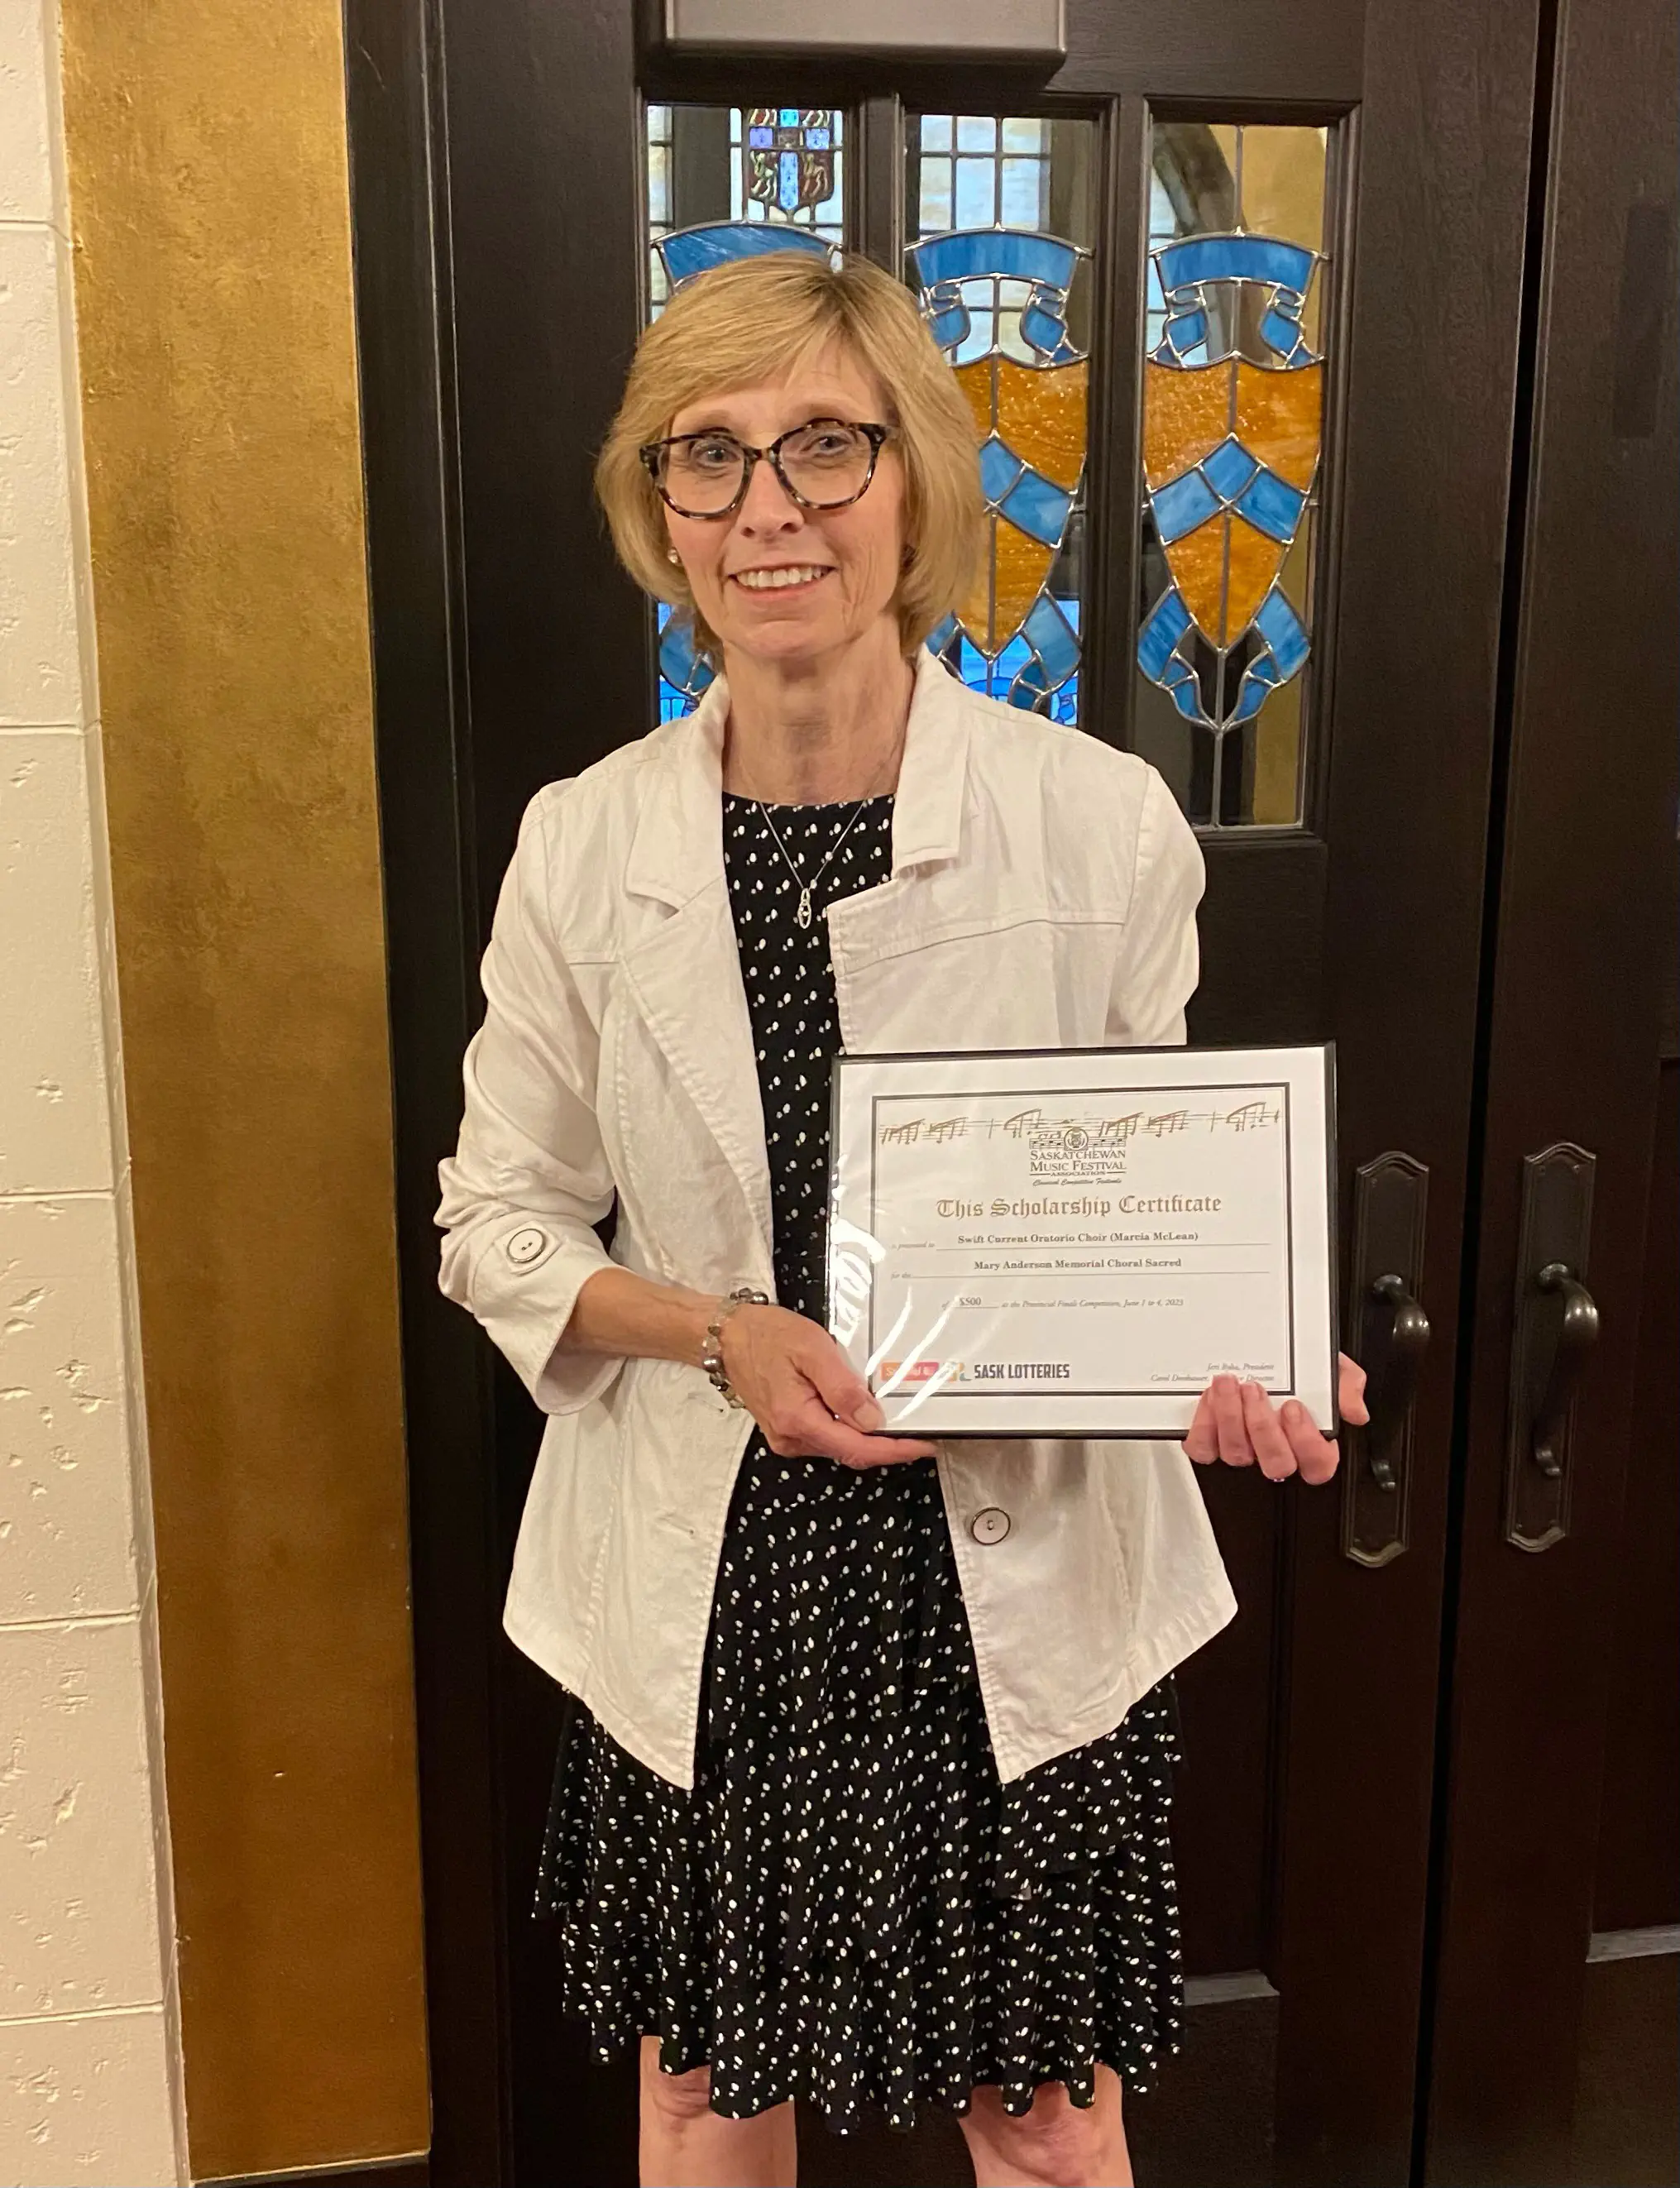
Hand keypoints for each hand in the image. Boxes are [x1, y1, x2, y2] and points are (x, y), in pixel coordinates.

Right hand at [720, 1303, 938, 1469]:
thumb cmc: (765, 1335)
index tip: (923, 1447)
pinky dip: (847, 1427)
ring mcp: (786, 1436)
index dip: (895, 1450)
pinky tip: (859, 1410)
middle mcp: (790, 1436)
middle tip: (917, 1428)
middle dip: (886, 1442)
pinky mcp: (786, 1429)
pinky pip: (826, 1435)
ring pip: (839, 1444)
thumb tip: (871, 1420)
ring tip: (890, 1413)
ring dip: (866, 1433)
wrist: (727, 1336)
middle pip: (851, 1451)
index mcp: (798, 1419)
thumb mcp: (812, 1349)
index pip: (857, 1448)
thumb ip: (843, 1388)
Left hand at [1182, 1352, 1368, 1482]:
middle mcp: (1275, 1450)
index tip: (1294, 1407)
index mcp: (1309, 1439)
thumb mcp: (1326, 1364)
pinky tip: (1210, 1398)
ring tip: (1229, 1384)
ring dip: (1231, 1418)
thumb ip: (1346, 1383)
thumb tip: (1355, 1411)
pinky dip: (1204, 1424)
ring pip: (1238, 1456)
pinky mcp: (1210, 1443)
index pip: (1318, 1465)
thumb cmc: (1294, 1365)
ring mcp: (1243, 1450)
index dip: (1306, 1442)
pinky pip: (1204, 1449)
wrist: (1254, 1344)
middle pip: (1276, 1464)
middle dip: (1263, 1426)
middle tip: (1254, 1389)